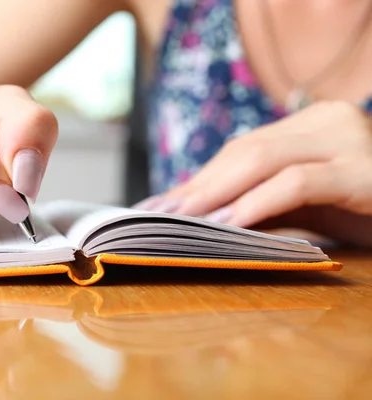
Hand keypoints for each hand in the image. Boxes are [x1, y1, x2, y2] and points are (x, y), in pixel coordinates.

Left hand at [136, 101, 371, 239]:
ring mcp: (346, 140)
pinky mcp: (363, 169)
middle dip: (198, 186)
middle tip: (158, 215)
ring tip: (184, 221)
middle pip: (245, 151)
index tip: (159, 205)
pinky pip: (299, 182)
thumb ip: (259, 202)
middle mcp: (325, 122)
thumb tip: (197, 218)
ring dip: (218, 193)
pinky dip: (258, 202)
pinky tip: (229, 223)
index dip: (198, 178)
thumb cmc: (360, 210)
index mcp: (307, 126)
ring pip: (265, 159)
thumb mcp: (303, 204)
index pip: (240, 150)